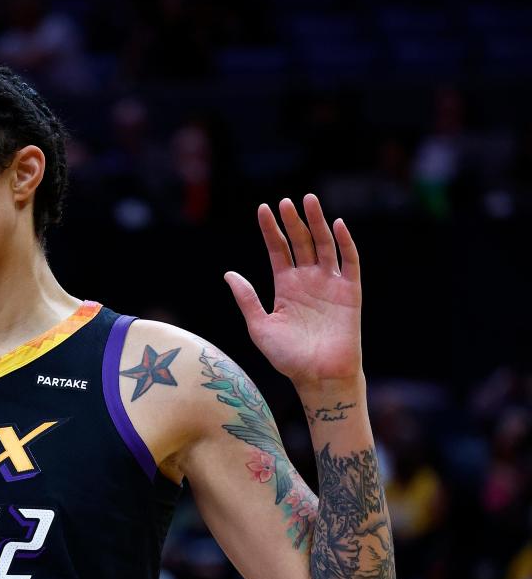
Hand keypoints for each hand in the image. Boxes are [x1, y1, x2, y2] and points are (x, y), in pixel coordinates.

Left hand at [225, 195, 361, 388]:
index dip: (271, 230)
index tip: (262, 209)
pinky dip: (345, 244)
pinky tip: (337, 225)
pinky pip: (349, 263)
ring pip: (324, 245)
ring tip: (309, 201)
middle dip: (293, 221)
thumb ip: (247, 299)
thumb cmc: (289, 357)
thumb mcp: (260, 327)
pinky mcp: (350, 292)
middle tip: (285, 201)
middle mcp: (308, 281)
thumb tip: (229, 274)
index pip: (278, 250)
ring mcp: (329, 285)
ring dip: (317, 223)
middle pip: (300, 242)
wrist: (319, 377)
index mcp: (286, 287)